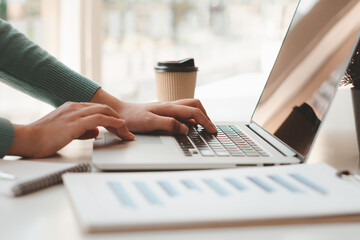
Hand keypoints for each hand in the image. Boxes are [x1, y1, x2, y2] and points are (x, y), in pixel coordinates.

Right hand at [8, 102, 133, 157]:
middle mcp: (75, 107)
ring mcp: (75, 113)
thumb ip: (82, 130)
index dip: (111, 117)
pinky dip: (113, 122)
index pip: (97, 109)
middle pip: (104, 108)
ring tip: (127, 132)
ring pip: (104, 112)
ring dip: (119, 122)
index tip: (119, 127)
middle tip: (126, 130)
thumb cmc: (44, 138)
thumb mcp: (67, 131)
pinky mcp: (75, 123)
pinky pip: (100, 119)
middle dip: (118, 119)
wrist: (29, 139)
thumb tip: (95, 131)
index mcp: (73, 108)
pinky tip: (121, 126)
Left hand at [91, 89, 216, 134]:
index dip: (206, 121)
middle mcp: (170, 105)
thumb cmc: (132, 118)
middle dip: (206, 116)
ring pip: (189, 107)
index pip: (194, 112)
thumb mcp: (150, 123)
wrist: (119, 112)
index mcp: (169, 107)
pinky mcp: (164, 111)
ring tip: (203, 127)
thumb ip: (169, 124)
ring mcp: (167, 108)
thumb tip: (186, 129)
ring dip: (199, 115)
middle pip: (195, 105)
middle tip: (210, 128)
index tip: (212, 131)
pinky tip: (189, 126)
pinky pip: (182, 112)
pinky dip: (190, 118)